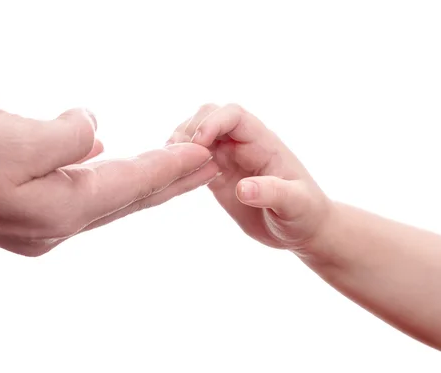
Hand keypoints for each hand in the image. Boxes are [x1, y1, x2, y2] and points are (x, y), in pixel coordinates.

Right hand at [0, 103, 216, 255]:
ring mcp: (42, 225)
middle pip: (129, 198)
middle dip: (170, 180)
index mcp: (65, 207)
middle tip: (207, 164)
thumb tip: (94, 133)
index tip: (205, 152)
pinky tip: (108, 165)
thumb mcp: (20, 138)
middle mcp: (61, 223)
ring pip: (107, 199)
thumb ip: (70, 136)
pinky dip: (104, 180)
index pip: (135, 184)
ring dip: (142, 182)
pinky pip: (79, 196)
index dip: (171, 166)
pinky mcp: (25, 216)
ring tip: (173, 169)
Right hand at [168, 104, 331, 252]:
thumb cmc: (306, 214)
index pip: (233, 115)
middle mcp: (243, 145)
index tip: (198, 144)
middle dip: (191, 130)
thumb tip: (242, 188)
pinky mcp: (217, 176)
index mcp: (263, 143)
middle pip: (210, 116)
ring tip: (171, 167)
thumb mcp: (296, 205)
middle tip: (178, 157)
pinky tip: (173, 177)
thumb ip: (272, 193)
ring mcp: (228, 159)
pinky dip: (181, 163)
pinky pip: (194, 159)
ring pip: (197, 136)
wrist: (302, 230)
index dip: (212, 122)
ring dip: (181, 145)